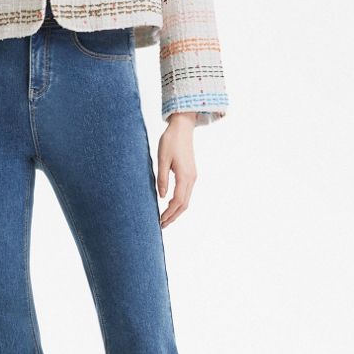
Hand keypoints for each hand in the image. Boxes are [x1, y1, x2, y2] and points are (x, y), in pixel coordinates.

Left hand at [157, 112, 197, 227]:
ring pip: (186, 200)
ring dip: (176, 211)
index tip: (160, 221)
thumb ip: (162, 179)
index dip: (169, 213)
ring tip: (165, 218)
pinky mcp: (190, 173)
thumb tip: (162, 197)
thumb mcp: (162, 159)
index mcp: (185, 176)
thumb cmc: (170, 141)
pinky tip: (170, 205)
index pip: (178, 201)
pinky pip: (186, 193)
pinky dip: (179, 202)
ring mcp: (192, 176)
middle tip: (162, 226)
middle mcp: (191, 178)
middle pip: (184, 204)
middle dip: (173, 216)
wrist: (183, 127)